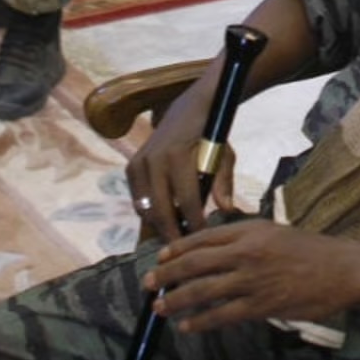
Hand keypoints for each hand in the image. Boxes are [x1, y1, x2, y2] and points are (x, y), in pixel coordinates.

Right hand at [124, 85, 235, 243]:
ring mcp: (139, 163)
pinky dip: (149, 213)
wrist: (188, 109)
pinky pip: (138, 199)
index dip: (195, 223)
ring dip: (159, 226)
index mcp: (178, 156)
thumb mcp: (224, 154)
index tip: (203, 238)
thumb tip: (228, 209)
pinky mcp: (131, 166)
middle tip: (183, 250)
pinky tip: (164, 221)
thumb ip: (224, 182)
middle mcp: (154, 160)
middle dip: (172, 233)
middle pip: (161, 210)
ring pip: (145, 208)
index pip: (186, 201)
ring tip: (174, 238)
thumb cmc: (210, 135)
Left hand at [145, 219, 359, 333]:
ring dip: (177, 299)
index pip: (204, 237)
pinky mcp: (260, 305)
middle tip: (148, 282)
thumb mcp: (276, 231)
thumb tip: (218, 246)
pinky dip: (201, 322)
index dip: (177, 248)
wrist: (342, 270)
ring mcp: (252, 280)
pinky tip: (188, 326)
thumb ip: (247, 236)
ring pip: (203, 290)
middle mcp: (246, 252)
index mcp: (250, 230)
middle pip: (195, 263)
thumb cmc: (312, 248)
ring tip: (161, 307)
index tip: (161, 256)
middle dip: (167, 273)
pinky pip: (222, 315)